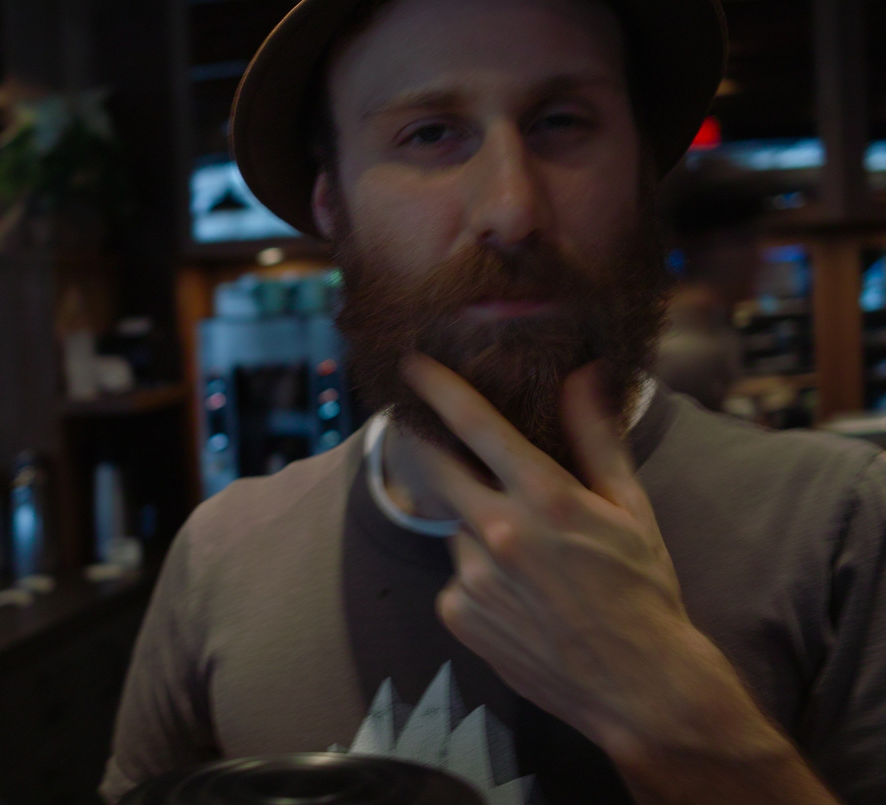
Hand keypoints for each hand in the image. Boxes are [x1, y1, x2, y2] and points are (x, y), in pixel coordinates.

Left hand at [402, 354, 715, 755]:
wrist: (638, 687)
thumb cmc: (643, 591)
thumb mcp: (631, 509)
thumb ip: (597, 437)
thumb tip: (584, 376)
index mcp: (546, 498)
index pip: (478, 425)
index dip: (439, 389)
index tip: (412, 366)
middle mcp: (500, 532)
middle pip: (437, 468)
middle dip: (426, 446)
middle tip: (428, 438)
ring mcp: (473, 576)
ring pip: (457, 529)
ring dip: (478, 529)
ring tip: (526, 559)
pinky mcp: (458, 615)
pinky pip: (456, 577)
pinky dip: (478, 576)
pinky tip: (518, 597)